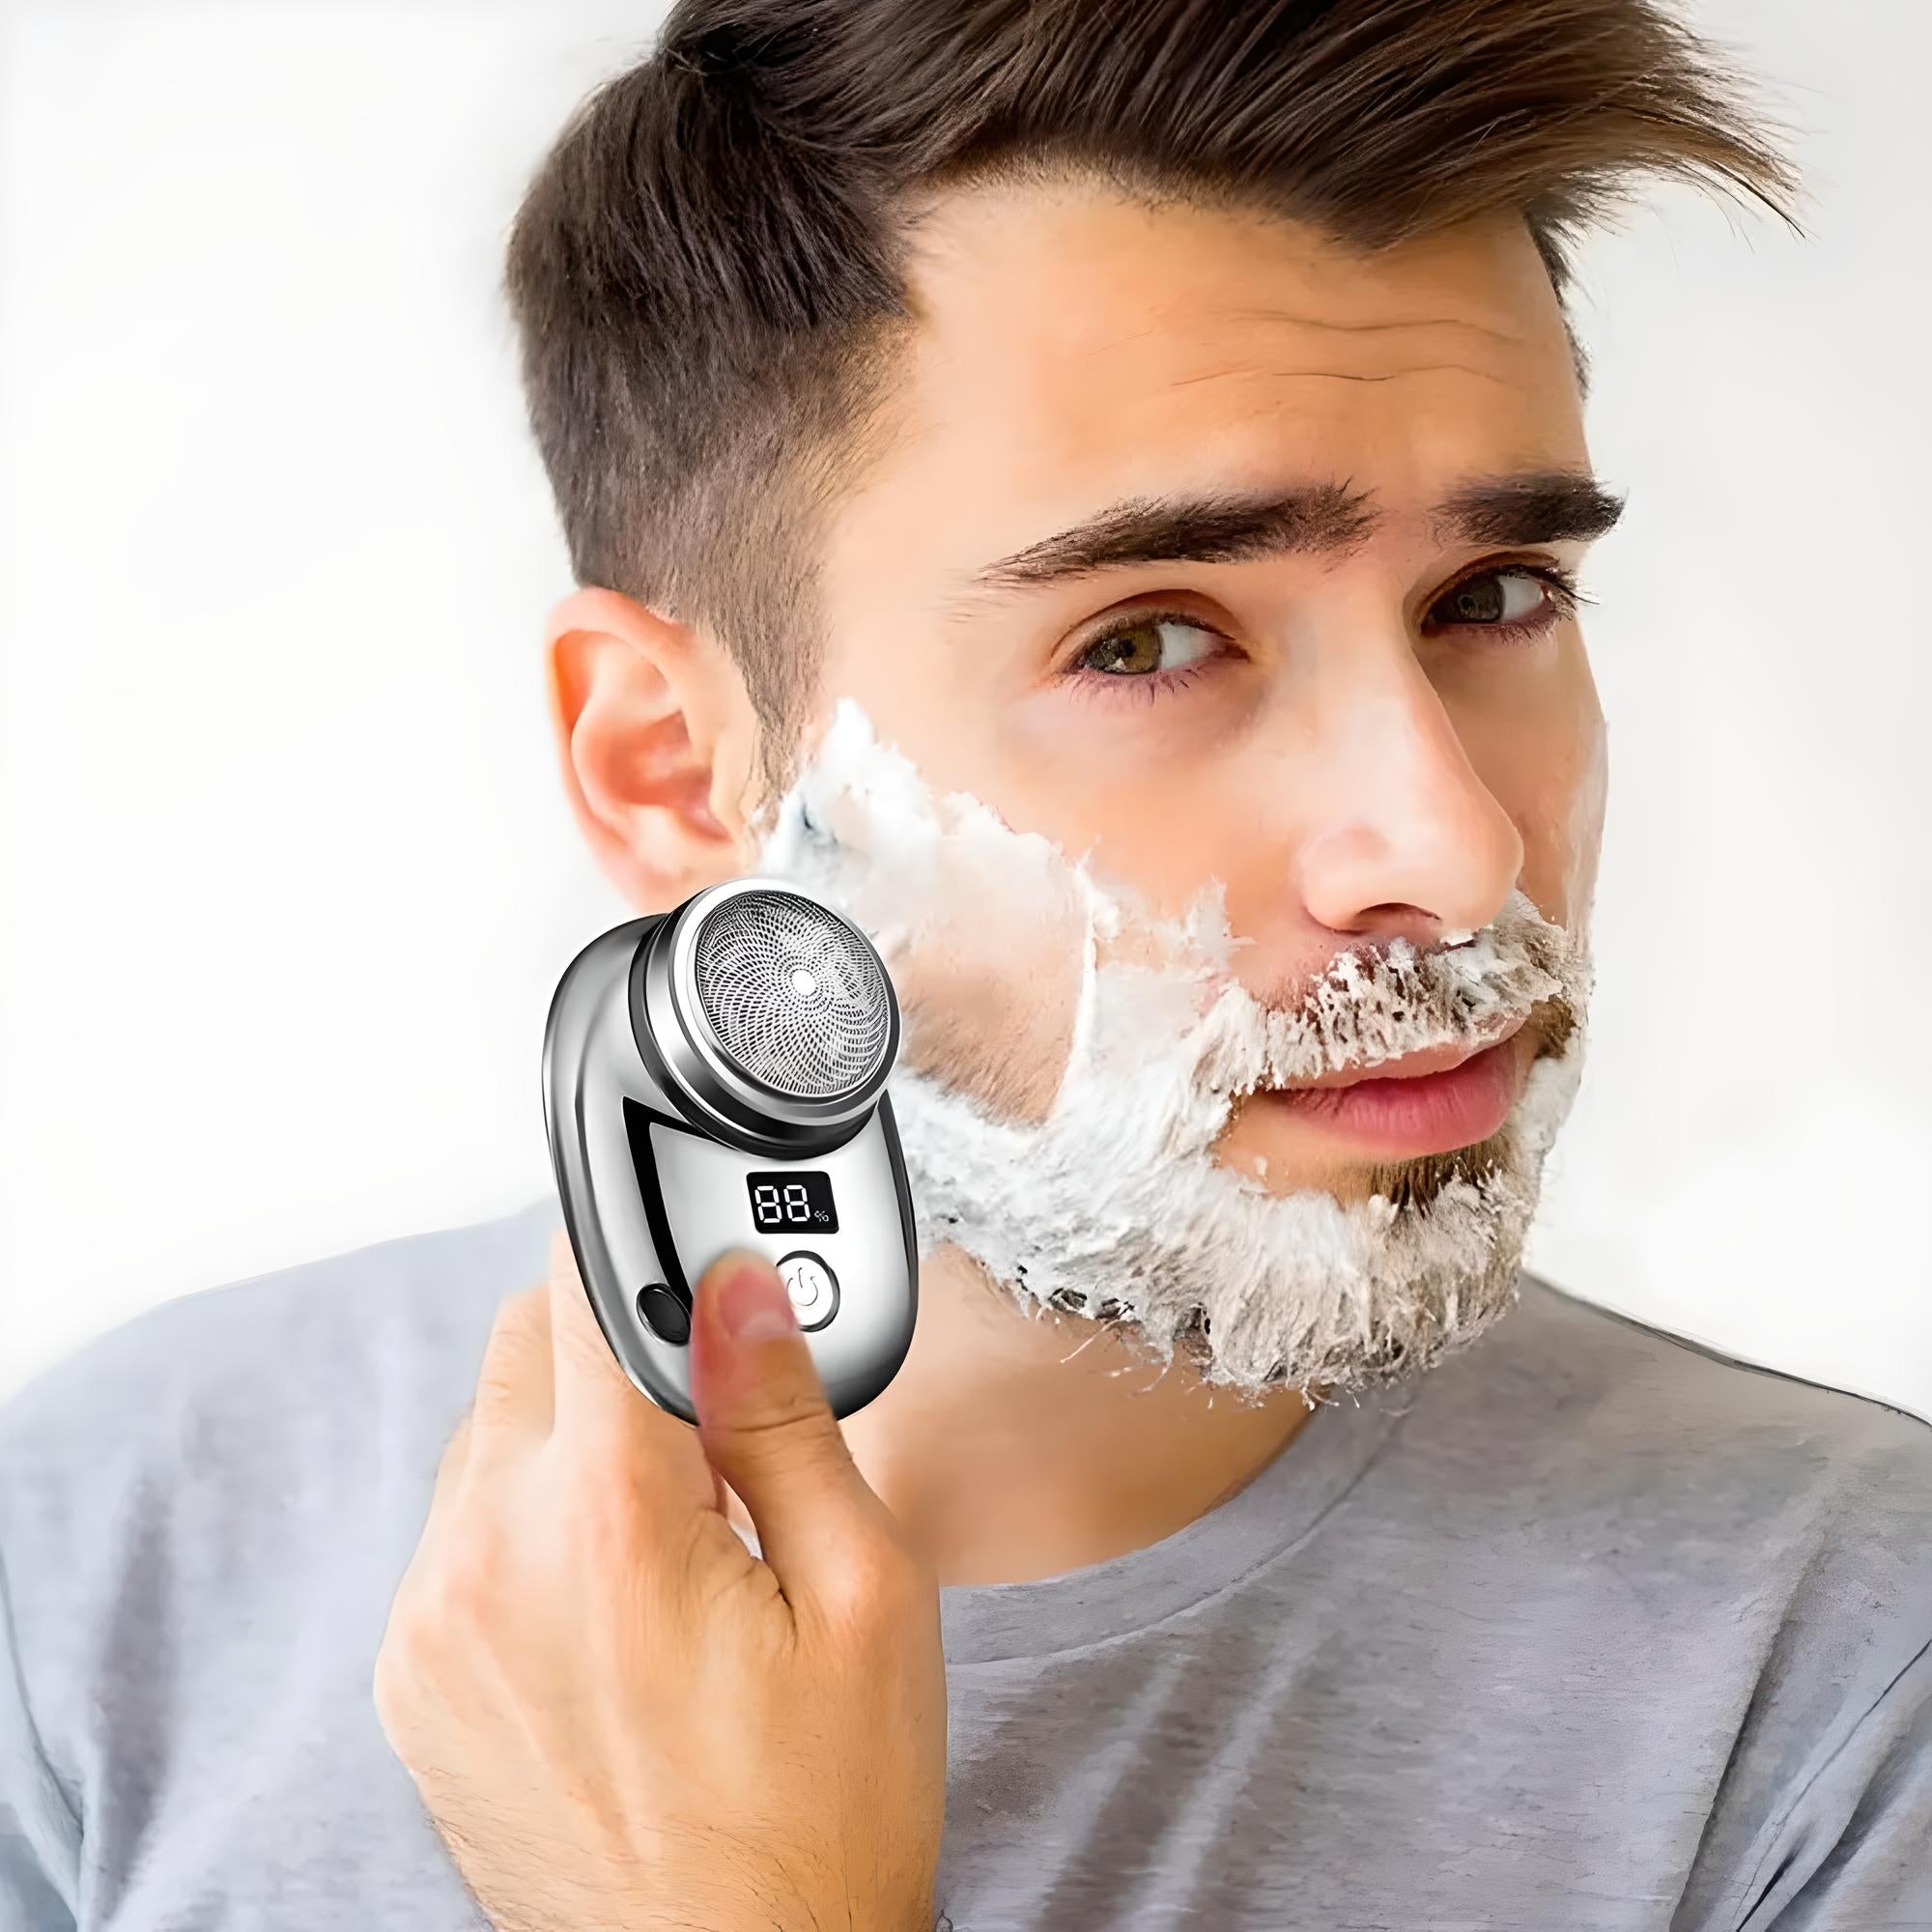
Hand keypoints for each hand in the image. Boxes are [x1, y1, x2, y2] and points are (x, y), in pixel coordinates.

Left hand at [373, 1227, 947, 1931]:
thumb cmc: (823, 1813)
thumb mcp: (864, 1596)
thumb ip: (788, 1417)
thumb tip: (736, 1286)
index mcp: (607, 1521)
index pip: (586, 1290)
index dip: (651, 1256)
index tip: (702, 1269)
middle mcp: (487, 1558)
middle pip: (524, 1343)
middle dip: (618, 1346)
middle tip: (716, 1430)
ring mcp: (431, 1626)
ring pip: (486, 1434)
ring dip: (568, 1436)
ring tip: (672, 1533)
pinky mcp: (411, 1683)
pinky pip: (455, 1530)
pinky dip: (523, 1522)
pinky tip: (609, 1595)